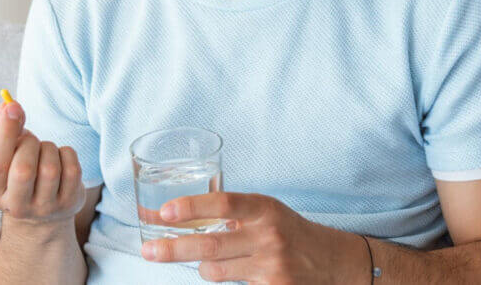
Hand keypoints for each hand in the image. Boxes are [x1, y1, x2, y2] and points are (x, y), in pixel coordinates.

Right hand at [0, 98, 86, 227]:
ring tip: (45, 151)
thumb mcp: (7, 152)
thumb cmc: (19, 168)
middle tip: (31, 141)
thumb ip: (6, 130)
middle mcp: (15, 207)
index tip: (13, 107)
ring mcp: (43, 209)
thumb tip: (8, 105)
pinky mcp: (68, 205)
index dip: (5, 132)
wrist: (42, 205)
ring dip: (49, 148)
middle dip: (30, 144)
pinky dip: (67, 154)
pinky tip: (60, 158)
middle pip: (24, 170)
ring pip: (50, 169)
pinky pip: (72, 170)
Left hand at [140, 192, 367, 283]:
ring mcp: (272, 267)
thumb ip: (226, 213)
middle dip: (174, 249)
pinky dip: (223, 279)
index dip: (193, 207)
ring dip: (203, 267)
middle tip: (148, 251)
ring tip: (213, 261)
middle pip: (211, 245)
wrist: (332, 262)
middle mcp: (270, 236)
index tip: (165, 212)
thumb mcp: (263, 212)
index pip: (225, 203)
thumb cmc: (287, 231)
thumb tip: (166, 215)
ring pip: (215, 271)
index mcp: (265, 208)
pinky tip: (236, 272)